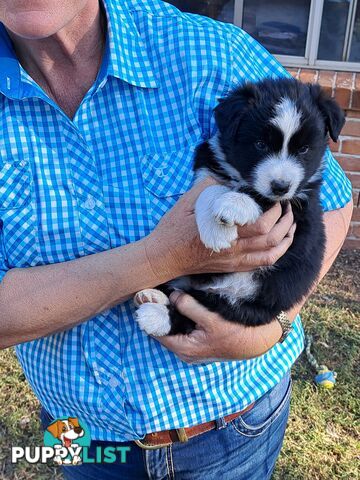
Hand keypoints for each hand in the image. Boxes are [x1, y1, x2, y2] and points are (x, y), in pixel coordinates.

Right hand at [145, 178, 295, 282]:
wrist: (163, 257)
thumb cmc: (173, 229)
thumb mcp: (188, 201)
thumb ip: (210, 186)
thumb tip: (229, 177)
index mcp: (224, 231)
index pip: (261, 224)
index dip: (274, 211)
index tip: (274, 199)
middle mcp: (233, 249)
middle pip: (270, 238)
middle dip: (285, 221)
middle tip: (287, 208)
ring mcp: (233, 260)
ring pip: (271, 254)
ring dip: (286, 239)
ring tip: (291, 225)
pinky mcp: (232, 267)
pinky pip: (261, 264)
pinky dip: (276, 253)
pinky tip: (280, 243)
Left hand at [155, 291, 282, 362]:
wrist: (257, 342)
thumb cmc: (235, 333)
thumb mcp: (211, 318)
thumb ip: (189, 306)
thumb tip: (173, 295)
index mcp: (184, 348)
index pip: (157, 331)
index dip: (152, 314)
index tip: (149, 297)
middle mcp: (185, 352)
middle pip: (165, 329)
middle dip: (162, 312)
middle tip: (159, 292)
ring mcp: (192, 348)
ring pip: (174, 328)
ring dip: (172, 313)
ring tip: (169, 295)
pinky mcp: (199, 343)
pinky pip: (183, 329)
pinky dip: (181, 317)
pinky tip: (183, 303)